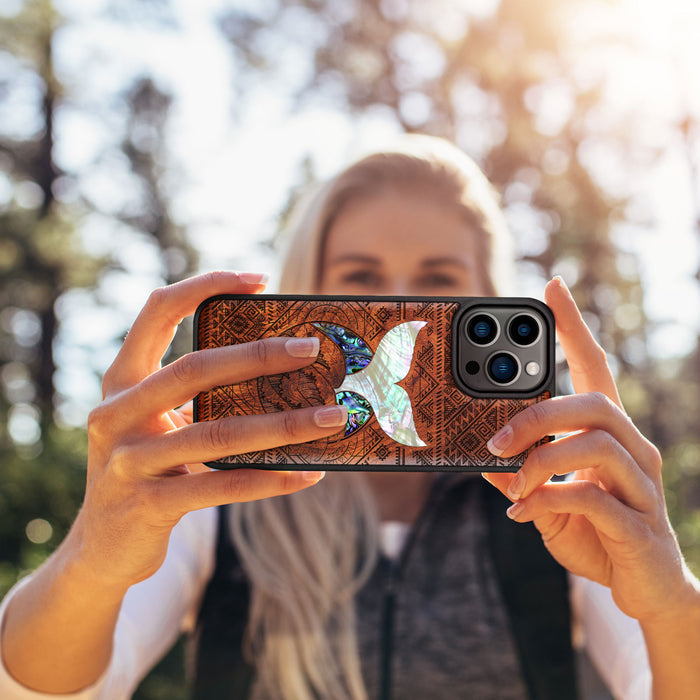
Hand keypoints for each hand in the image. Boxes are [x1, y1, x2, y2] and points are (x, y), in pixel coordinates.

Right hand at [73, 271, 346, 589]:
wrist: (102, 547)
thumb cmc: (147, 470)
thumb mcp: (159, 425)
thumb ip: (198, 398)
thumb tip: (284, 375)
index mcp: (122, 381)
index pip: (157, 312)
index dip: (205, 286)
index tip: (259, 279)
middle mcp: (116, 414)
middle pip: (194, 369)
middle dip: (259, 356)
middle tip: (311, 349)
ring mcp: (128, 461)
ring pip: (217, 433)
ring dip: (284, 424)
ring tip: (332, 417)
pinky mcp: (148, 505)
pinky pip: (221, 486)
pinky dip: (271, 479)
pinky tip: (309, 473)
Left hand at [483, 276, 694, 623]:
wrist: (644, 589)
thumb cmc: (595, 532)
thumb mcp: (547, 498)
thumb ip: (520, 475)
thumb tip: (482, 457)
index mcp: (609, 434)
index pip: (595, 368)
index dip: (575, 327)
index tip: (552, 288)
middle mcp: (633, 450)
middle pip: (594, 403)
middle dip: (538, 415)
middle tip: (495, 440)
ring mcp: (642, 486)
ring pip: (597, 444)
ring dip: (542, 459)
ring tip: (512, 482)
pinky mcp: (639, 525)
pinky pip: (594, 498)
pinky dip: (550, 499)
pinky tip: (525, 512)